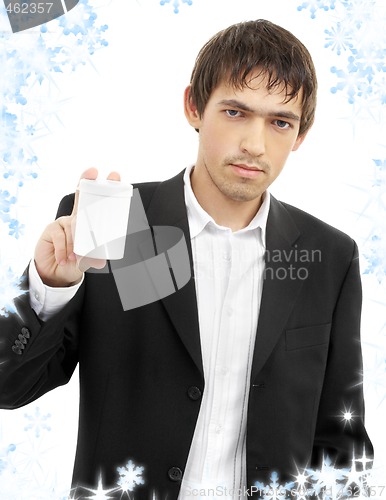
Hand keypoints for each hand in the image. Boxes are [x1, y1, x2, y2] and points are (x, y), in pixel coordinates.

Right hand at [34, 168, 120, 286]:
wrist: (55, 273)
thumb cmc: (75, 261)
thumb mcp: (88, 259)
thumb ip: (93, 258)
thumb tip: (101, 261)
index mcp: (88, 223)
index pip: (95, 202)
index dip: (104, 189)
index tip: (114, 174)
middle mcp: (75, 218)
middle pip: (81, 197)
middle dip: (87, 182)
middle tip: (94, 172)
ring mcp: (62, 221)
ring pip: (73, 225)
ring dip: (75, 243)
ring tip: (76, 257)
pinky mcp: (51, 229)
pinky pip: (60, 237)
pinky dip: (64, 250)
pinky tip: (65, 259)